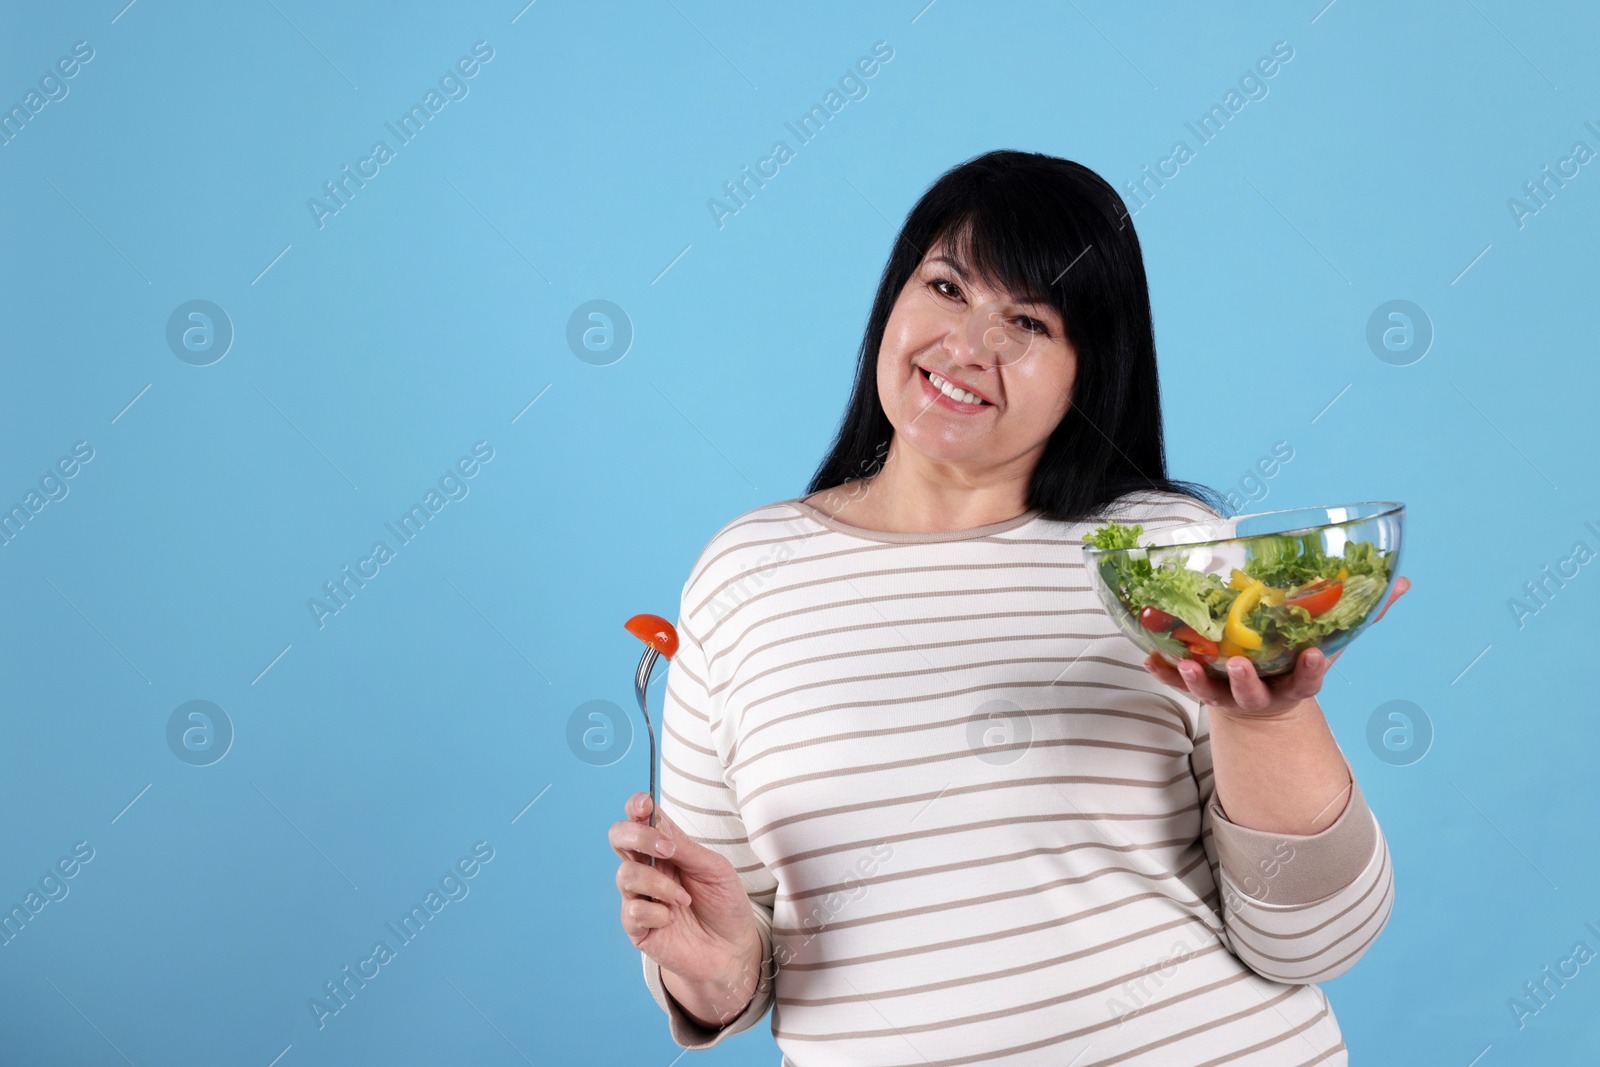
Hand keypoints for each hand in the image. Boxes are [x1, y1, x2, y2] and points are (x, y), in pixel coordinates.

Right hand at [609, 793, 760, 995]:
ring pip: (625, 874)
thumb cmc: (724, 903)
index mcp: (666, 848)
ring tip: (684, 900)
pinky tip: (672, 920)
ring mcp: (639, 897)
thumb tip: (657, 825)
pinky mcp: (636, 927)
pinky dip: (656, 913)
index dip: (635, 806)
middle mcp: (647, 868)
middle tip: (667, 851)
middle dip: (637, 837)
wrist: (732, 948)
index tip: (645, 806)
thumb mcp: (714, 868)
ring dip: (659, 885)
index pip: (639, 818)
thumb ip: (685, 847)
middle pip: (618, 837)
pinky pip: (632, 911)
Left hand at [1143, 576, 1410, 717]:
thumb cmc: (1299, 662)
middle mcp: (1260, 694)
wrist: (1266, 704)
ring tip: (1187, 663)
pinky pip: (1177, 683)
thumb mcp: (1332, 642)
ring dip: (1196, 679)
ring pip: (1210, 693)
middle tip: (1238, 664)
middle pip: (1252, 693)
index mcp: (1294, 683)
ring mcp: (1227, 695)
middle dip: (1244, 682)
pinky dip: (1164, 672)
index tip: (1315, 656)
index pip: (1307, 680)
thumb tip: (1402, 581)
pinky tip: (1148, 658)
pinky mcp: (1201, 688)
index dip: (1310, 671)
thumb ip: (1364, 613)